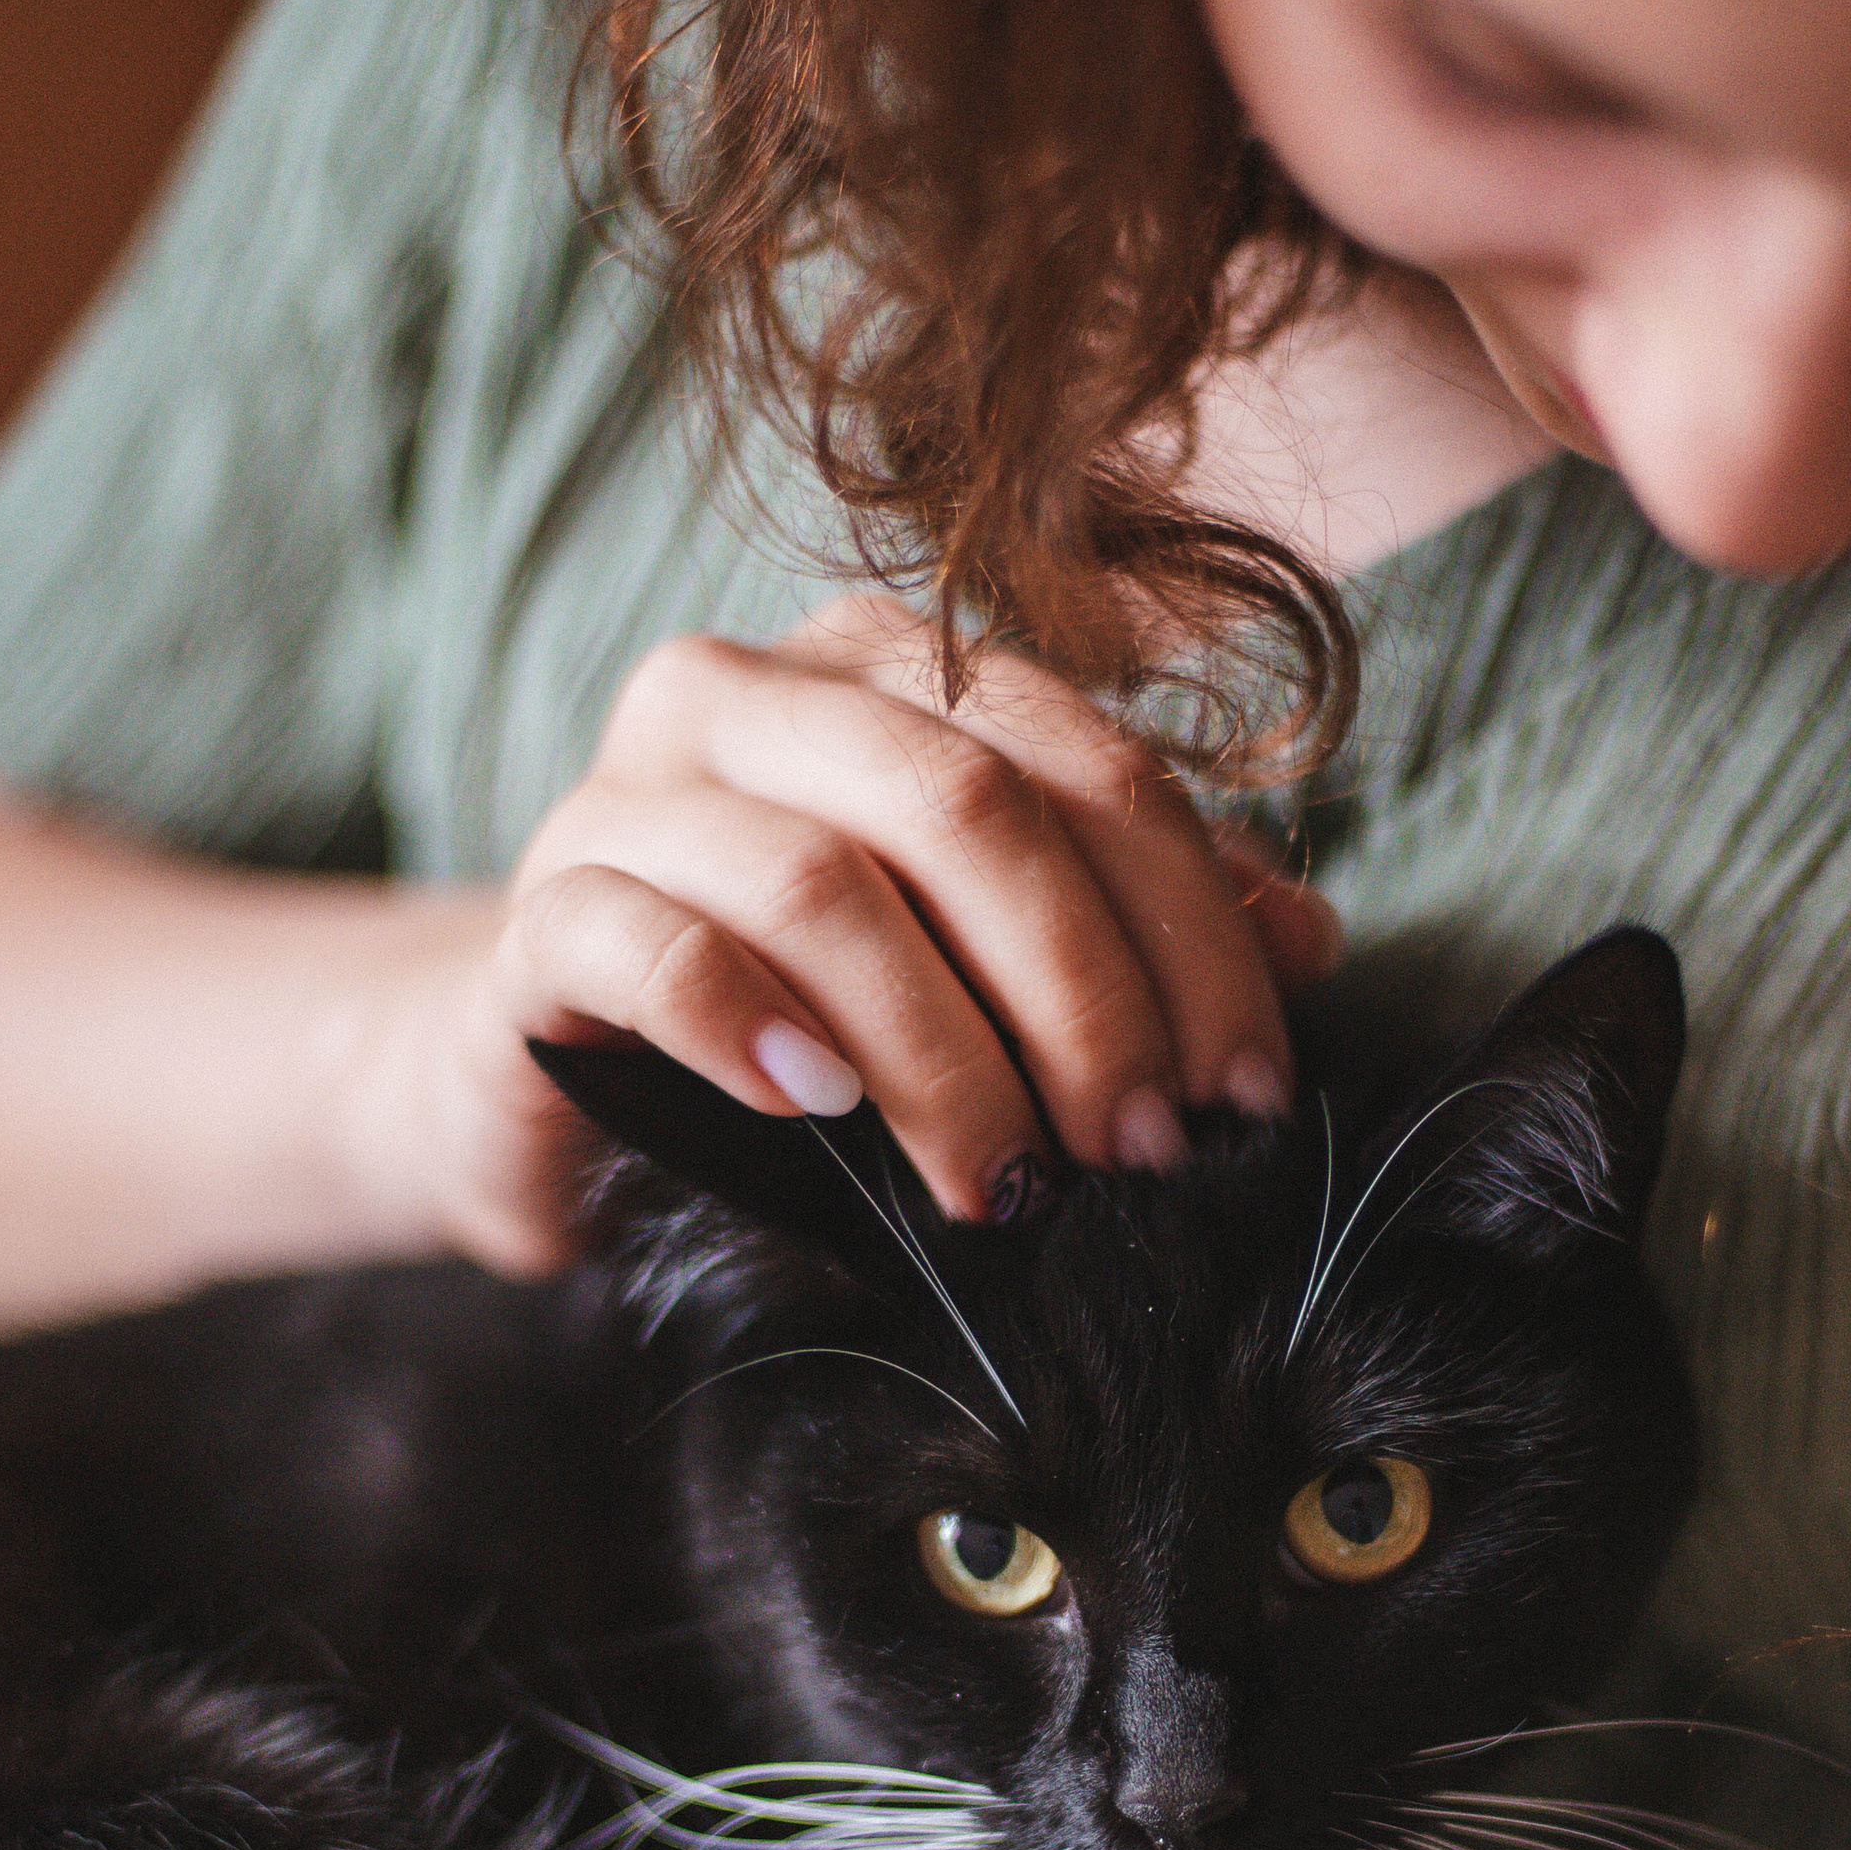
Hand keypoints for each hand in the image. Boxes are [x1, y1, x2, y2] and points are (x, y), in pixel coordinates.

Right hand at [355, 591, 1341, 1276]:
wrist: (559, 1093)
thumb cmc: (804, 1021)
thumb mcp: (987, 973)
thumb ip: (1133, 926)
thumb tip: (1310, 940)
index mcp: (887, 669)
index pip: (1083, 768)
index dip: (1191, 933)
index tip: (1243, 1095)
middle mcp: (750, 691)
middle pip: (965, 804)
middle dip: (1084, 996)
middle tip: (1140, 1152)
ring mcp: (624, 790)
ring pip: (819, 881)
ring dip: (943, 1053)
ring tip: (1005, 1180)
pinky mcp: (540, 913)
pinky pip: (652, 946)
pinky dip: (751, 1029)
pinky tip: (817, 1108)